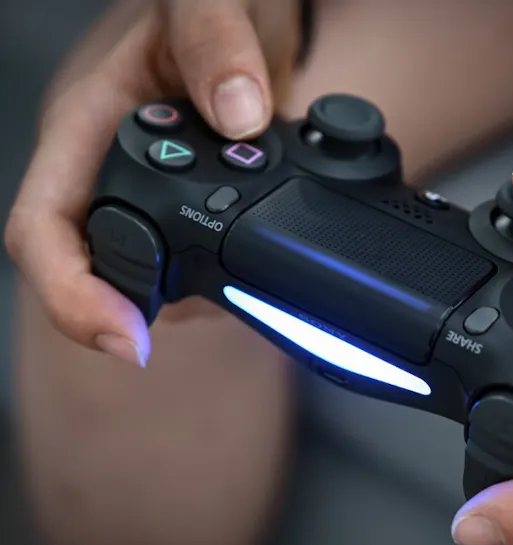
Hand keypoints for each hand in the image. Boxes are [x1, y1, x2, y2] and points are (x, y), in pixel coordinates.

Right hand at [4, 0, 300, 366]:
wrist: (246, 15)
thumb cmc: (214, 4)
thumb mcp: (209, 2)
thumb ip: (216, 42)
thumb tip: (236, 115)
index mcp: (89, 129)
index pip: (46, 230)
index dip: (73, 295)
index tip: (126, 337)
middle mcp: (111, 175)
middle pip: (96, 274)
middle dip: (148, 312)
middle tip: (220, 307)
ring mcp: (152, 200)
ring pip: (150, 279)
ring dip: (196, 299)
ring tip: (249, 280)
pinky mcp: (194, 211)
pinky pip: (194, 264)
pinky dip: (225, 278)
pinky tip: (260, 262)